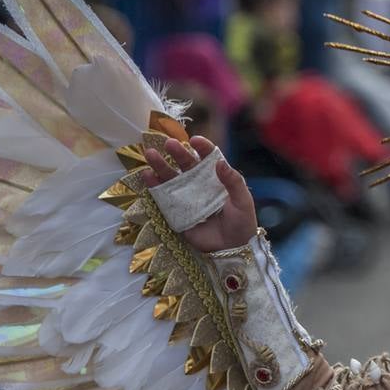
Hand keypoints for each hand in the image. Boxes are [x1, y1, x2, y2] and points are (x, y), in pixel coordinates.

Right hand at [142, 136, 257, 252]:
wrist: (232, 249)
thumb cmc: (242, 223)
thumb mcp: (242, 201)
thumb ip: (233, 182)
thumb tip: (219, 162)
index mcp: (218, 179)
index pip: (209, 159)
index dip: (203, 148)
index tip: (195, 140)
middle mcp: (200, 184)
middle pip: (187, 165)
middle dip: (178, 153)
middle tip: (169, 143)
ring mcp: (187, 197)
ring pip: (172, 177)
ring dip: (161, 165)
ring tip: (150, 154)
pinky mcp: (176, 211)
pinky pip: (164, 197)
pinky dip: (154, 186)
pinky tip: (146, 175)